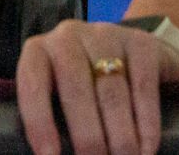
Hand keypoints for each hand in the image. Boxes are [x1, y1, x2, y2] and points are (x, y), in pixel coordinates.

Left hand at [16, 20, 178, 154]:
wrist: (136, 52)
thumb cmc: (86, 82)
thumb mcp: (60, 91)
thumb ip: (51, 114)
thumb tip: (52, 154)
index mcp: (39, 50)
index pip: (32, 83)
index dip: (38, 121)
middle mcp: (68, 37)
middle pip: (75, 90)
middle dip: (87, 136)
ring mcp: (106, 36)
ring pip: (112, 93)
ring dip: (120, 137)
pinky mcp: (141, 43)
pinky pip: (143, 88)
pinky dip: (146, 125)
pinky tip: (146, 149)